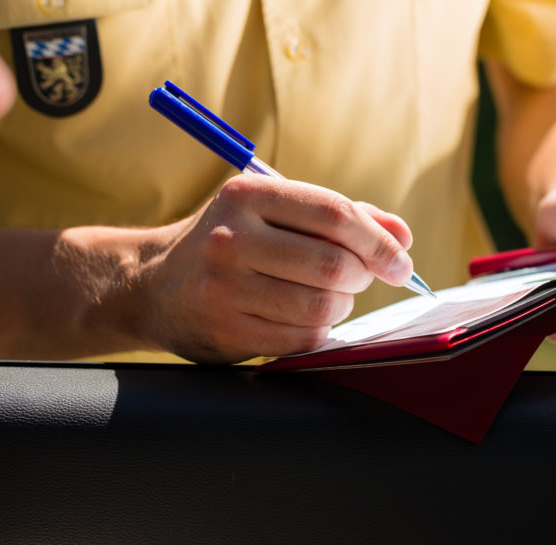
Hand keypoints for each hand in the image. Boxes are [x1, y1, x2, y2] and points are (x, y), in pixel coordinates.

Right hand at [145, 174, 413, 362]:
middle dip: (361, 277)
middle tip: (358, 280)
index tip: (400, 262)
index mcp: (248, 194)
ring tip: (328, 298)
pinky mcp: (225, 331)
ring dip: (340, 307)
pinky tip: (305, 319)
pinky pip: (300, 339)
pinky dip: (317, 331)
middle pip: (333, 265)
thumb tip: (403, 236)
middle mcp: (232, 238)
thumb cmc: (233, 243)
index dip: (378, 241)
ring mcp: (224, 288)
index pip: (334, 214)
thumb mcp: (273, 212)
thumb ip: (341, 217)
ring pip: (320, 306)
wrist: (153, 285)